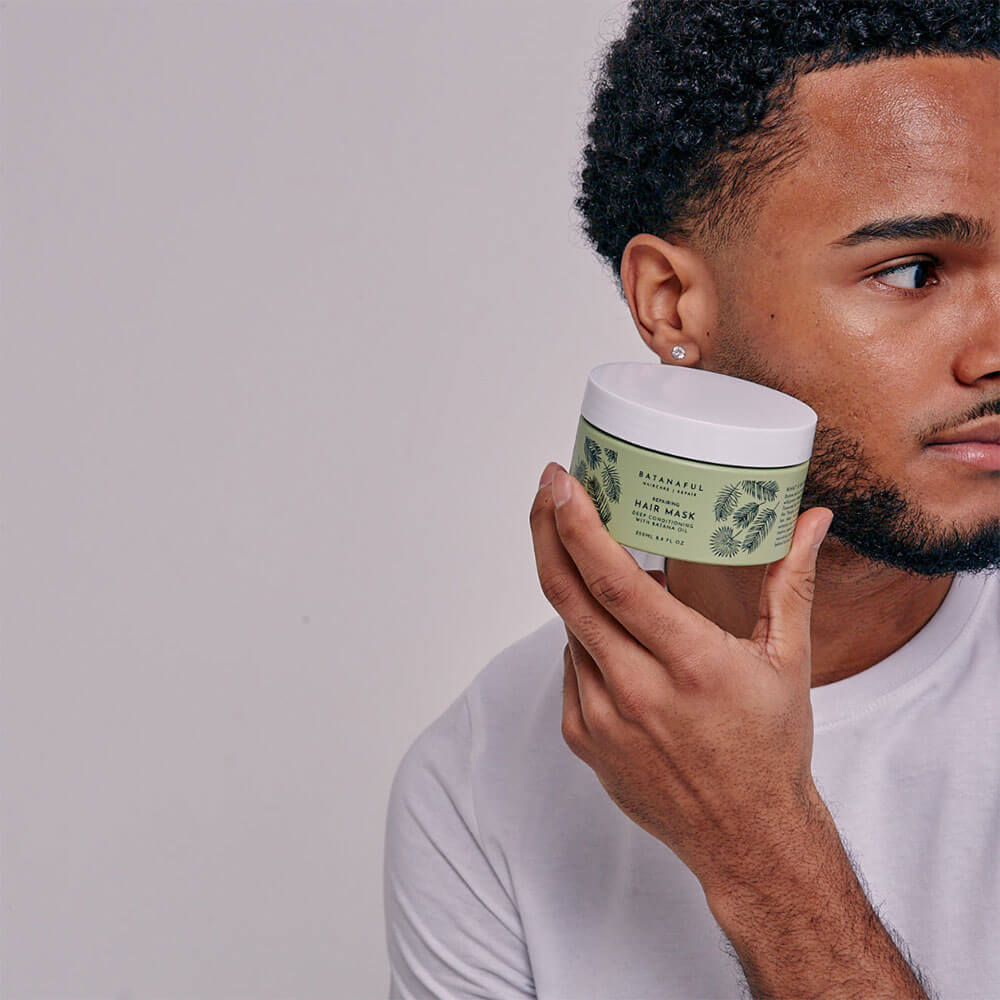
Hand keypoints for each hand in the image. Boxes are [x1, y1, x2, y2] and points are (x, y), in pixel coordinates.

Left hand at [529, 461, 834, 901]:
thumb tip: (813, 521)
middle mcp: (635, 690)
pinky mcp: (581, 738)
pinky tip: (620, 639)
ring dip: (578, 587)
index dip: (578, 527)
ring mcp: (600, 717)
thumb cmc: (770, 748)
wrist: (746, 838)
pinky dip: (587, 637)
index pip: (614, 583)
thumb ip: (791, 582)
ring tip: (612, 571)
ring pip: (569, 627)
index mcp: (689, 663)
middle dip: (548, 530)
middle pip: (567, 593)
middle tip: (550, 489)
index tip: (560, 483)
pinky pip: (571, 665)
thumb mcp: (787, 661)